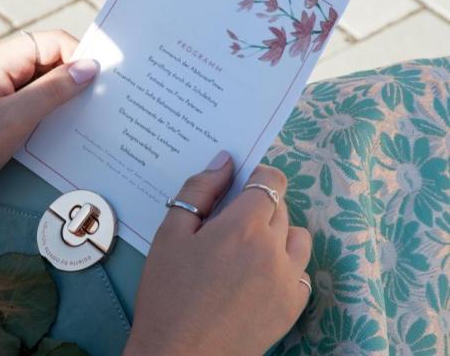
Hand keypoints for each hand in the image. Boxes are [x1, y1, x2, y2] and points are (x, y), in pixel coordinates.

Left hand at [0, 30, 96, 233]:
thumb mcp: (17, 119)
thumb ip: (55, 91)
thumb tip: (90, 68)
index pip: (50, 42)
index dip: (77, 56)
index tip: (99, 82)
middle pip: (47, 57)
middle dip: (72, 76)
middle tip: (97, 100)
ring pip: (40, 77)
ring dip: (60, 93)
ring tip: (81, 113)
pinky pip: (29, 94)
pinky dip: (46, 105)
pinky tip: (58, 122)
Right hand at [124, 152, 311, 355]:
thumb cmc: (167, 294)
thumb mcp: (169, 234)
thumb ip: (198, 191)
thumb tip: (225, 161)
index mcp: (243, 226)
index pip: (271, 180)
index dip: (257, 176)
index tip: (240, 186)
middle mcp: (274, 248)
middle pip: (282, 207)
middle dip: (259, 206)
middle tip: (228, 226)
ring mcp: (288, 280)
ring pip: (298, 237)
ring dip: (278, 234)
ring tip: (246, 251)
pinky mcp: (293, 306)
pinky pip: (300, 271)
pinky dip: (284, 266)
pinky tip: (257, 277)